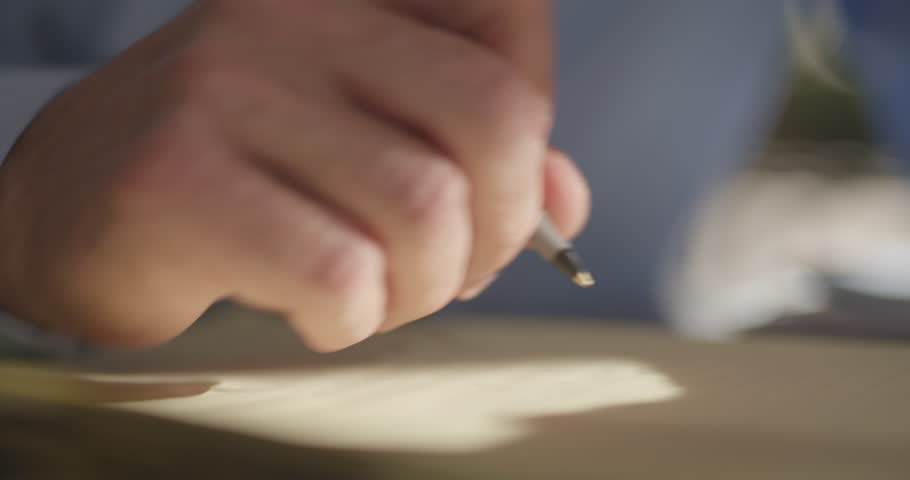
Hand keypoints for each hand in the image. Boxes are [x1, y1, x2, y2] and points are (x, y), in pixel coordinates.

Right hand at [0, 0, 589, 351]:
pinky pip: (338, 272)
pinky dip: (351, 319)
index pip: (506, 38)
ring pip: (423, 210)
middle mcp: (292, 21)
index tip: (495, 203)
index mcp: (348, 2)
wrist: (74, 205)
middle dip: (496, 230)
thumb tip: (563, 199)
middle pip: (492, 123)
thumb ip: (470, 157)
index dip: (530, 142)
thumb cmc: (236, 176)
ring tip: (376, 296)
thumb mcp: (364, 142)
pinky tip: (319, 313)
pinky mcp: (178, 180)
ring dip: (421, 288)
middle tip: (450, 268)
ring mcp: (228, 90)